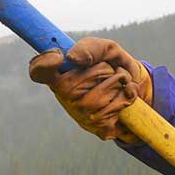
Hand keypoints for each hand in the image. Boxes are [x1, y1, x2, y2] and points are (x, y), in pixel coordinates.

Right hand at [28, 37, 152, 142]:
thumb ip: (90, 48)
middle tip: (108, 72)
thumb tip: (72, 58)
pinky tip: (124, 97)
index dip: (43, 63)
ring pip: (109, 87)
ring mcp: (82, 114)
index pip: (39, 71)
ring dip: (122, 80)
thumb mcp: (105, 50)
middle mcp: (66, 97)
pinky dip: (129, 94)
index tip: (57, 56)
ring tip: (119, 84)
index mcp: (60, 76)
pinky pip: (119, 102)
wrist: (136, 91)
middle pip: (93, 72)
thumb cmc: (114, 67)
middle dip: (109, 68)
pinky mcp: (100, 127)